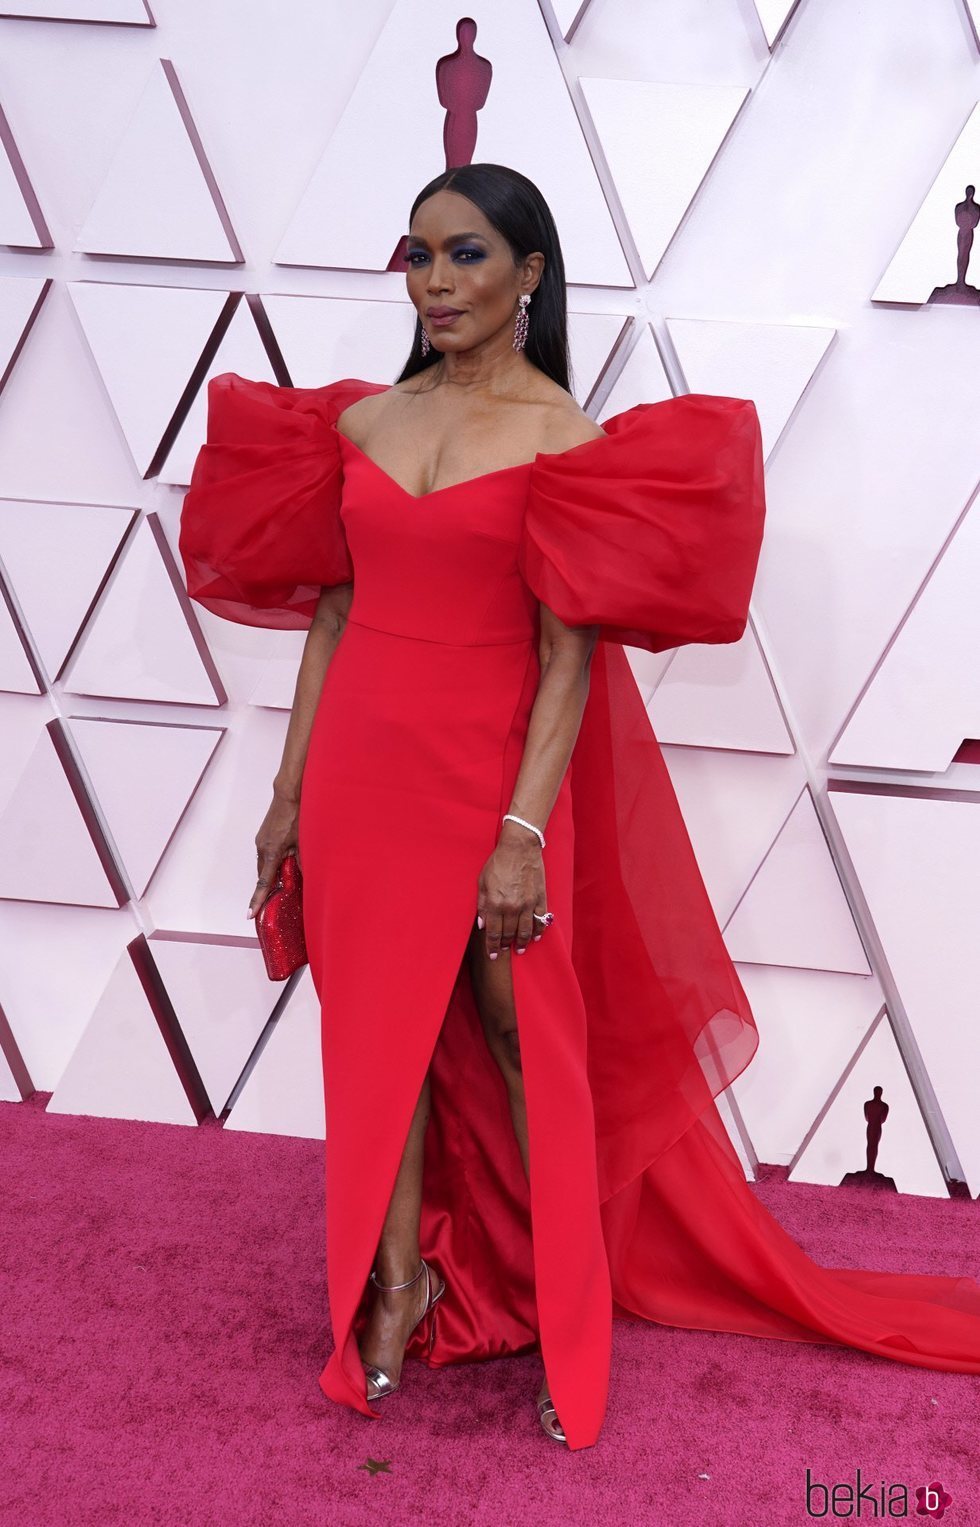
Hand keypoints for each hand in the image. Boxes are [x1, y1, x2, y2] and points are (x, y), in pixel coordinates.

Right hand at [248, 789, 299, 919]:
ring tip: (282, 880)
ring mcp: (261, 840)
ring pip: (265, 864)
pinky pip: (265, 854)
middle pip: (264, 875)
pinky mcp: (264, 835)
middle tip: (271, 902)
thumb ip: (303, 861)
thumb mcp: (304, 841)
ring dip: (271, 873)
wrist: (289, 793)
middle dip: (267, 888)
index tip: (250, 914)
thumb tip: (306, 877)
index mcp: (271, 852)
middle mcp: (262, 847)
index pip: (264, 882)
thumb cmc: (298, 815)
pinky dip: (272, 861)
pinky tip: (283, 861)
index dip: (257, 900)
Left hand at [477, 829, 547, 958]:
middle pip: (509, 934)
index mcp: (496, 903)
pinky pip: (540, 920)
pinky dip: (539, 930)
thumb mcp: (482, 882)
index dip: (493, 946)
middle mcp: (513, 907)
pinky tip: (536, 937)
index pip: (494, 933)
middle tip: (504, 951)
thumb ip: (482, 905)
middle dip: (506, 945)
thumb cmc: (498, 862)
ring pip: (526, 931)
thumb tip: (482, 924)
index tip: (493, 955)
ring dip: (523, 942)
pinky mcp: (540, 898)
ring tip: (521, 949)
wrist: (520, 847)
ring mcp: (528, 904)